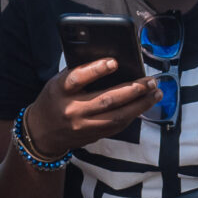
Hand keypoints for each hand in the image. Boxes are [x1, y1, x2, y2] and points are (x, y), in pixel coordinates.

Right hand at [23, 59, 155, 154]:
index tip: (114, 62)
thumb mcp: (57, 82)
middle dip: (132, 90)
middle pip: (106, 100)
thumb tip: (112, 61)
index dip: (96, 70)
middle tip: (151, 81)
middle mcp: (72, 110)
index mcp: (60, 91)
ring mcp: (83, 126)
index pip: (77, 78)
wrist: (42, 133)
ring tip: (155, 93)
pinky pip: (117, 126)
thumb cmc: (54, 100)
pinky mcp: (93, 135)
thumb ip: (79, 72)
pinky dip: (133, 115)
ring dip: (140, 105)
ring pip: (117, 116)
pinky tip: (143, 105)